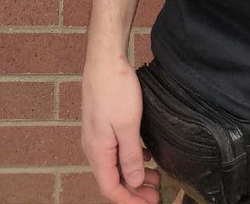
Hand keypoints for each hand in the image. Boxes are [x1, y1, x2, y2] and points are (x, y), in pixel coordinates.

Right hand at [81, 55, 160, 203]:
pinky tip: (145, 155)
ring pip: (115, 165)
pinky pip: (115, 151)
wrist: (105, 60)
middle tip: (156, 195)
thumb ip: (130, 156)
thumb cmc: (115, 89)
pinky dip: (130, 158)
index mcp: (98, 152)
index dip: (129, 201)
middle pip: (113, 179)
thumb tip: (132, 183)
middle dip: (134, 191)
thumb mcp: (128, 125)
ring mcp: (97, 136)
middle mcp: (93, 148)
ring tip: (155, 177)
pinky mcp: (102, 125)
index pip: (111, 188)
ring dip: (134, 175)